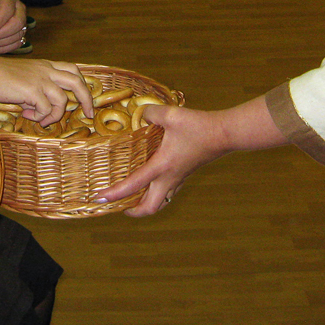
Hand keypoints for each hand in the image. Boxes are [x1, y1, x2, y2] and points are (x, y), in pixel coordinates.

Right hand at [0, 57, 92, 125]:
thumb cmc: (0, 77)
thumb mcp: (24, 78)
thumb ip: (37, 90)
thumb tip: (41, 110)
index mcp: (45, 65)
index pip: (72, 70)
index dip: (83, 84)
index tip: (86, 99)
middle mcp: (46, 70)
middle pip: (76, 82)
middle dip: (86, 99)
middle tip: (89, 113)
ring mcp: (40, 79)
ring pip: (62, 100)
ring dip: (54, 115)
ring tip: (40, 119)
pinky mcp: (32, 90)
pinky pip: (45, 109)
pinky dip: (39, 117)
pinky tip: (26, 115)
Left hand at [94, 105, 226, 216]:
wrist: (224, 133)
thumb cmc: (198, 126)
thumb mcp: (170, 114)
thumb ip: (150, 113)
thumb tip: (140, 114)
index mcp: (161, 166)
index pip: (134, 185)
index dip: (115, 194)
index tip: (100, 199)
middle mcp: (169, 177)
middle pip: (150, 208)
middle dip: (133, 211)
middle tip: (120, 206)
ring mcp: (179, 178)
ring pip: (161, 202)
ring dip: (146, 204)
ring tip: (133, 197)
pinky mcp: (186, 174)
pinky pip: (169, 191)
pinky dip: (158, 192)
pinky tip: (153, 180)